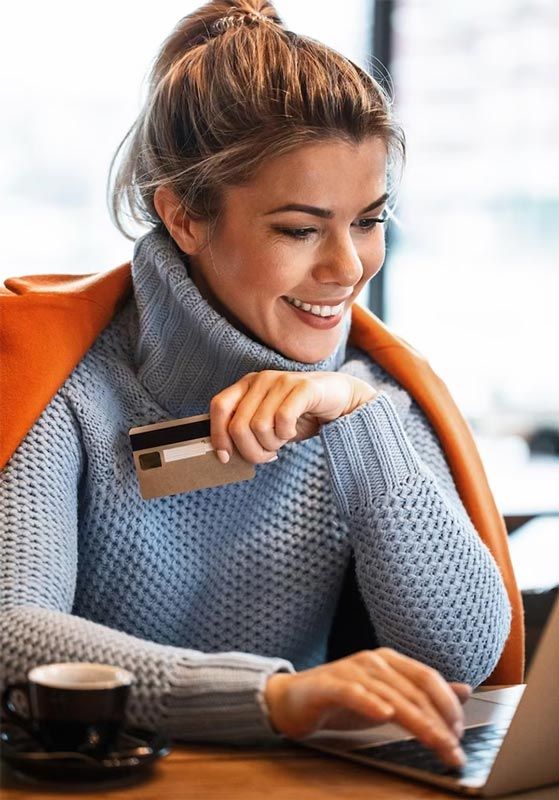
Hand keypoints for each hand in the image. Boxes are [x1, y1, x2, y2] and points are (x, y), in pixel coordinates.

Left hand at [210, 370, 377, 463]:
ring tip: (282, 440)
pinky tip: (293, 431)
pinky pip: (283, 420)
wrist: (341, 401)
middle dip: (251, 450)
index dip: (219, 435)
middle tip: (268, 454)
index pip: (219, 407)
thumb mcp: (267, 423)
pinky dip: (287, 434)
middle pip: (238, 425)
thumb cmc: (300, 415)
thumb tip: (224, 454)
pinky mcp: (303, 387)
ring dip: (271, 444)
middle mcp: (261, 379)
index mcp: (247, 385)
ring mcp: (281, 380)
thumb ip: (246, 431)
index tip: (226, 457)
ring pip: (259, 426)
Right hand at [265, 648, 471, 767]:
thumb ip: (422, 695)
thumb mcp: (387, 698)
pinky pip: (352, 692)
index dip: (448, 705)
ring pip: (391, 695)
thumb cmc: (341, 700)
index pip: (428, 679)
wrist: (291, 699)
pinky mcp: (328, 685)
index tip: (461, 735)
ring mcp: (350, 670)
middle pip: (414, 690)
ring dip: (418, 723)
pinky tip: (384, 714)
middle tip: (455, 750)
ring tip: (436, 744)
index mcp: (389, 661)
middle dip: (440, 722)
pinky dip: (369, 702)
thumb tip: (465, 690)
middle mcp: (373, 661)